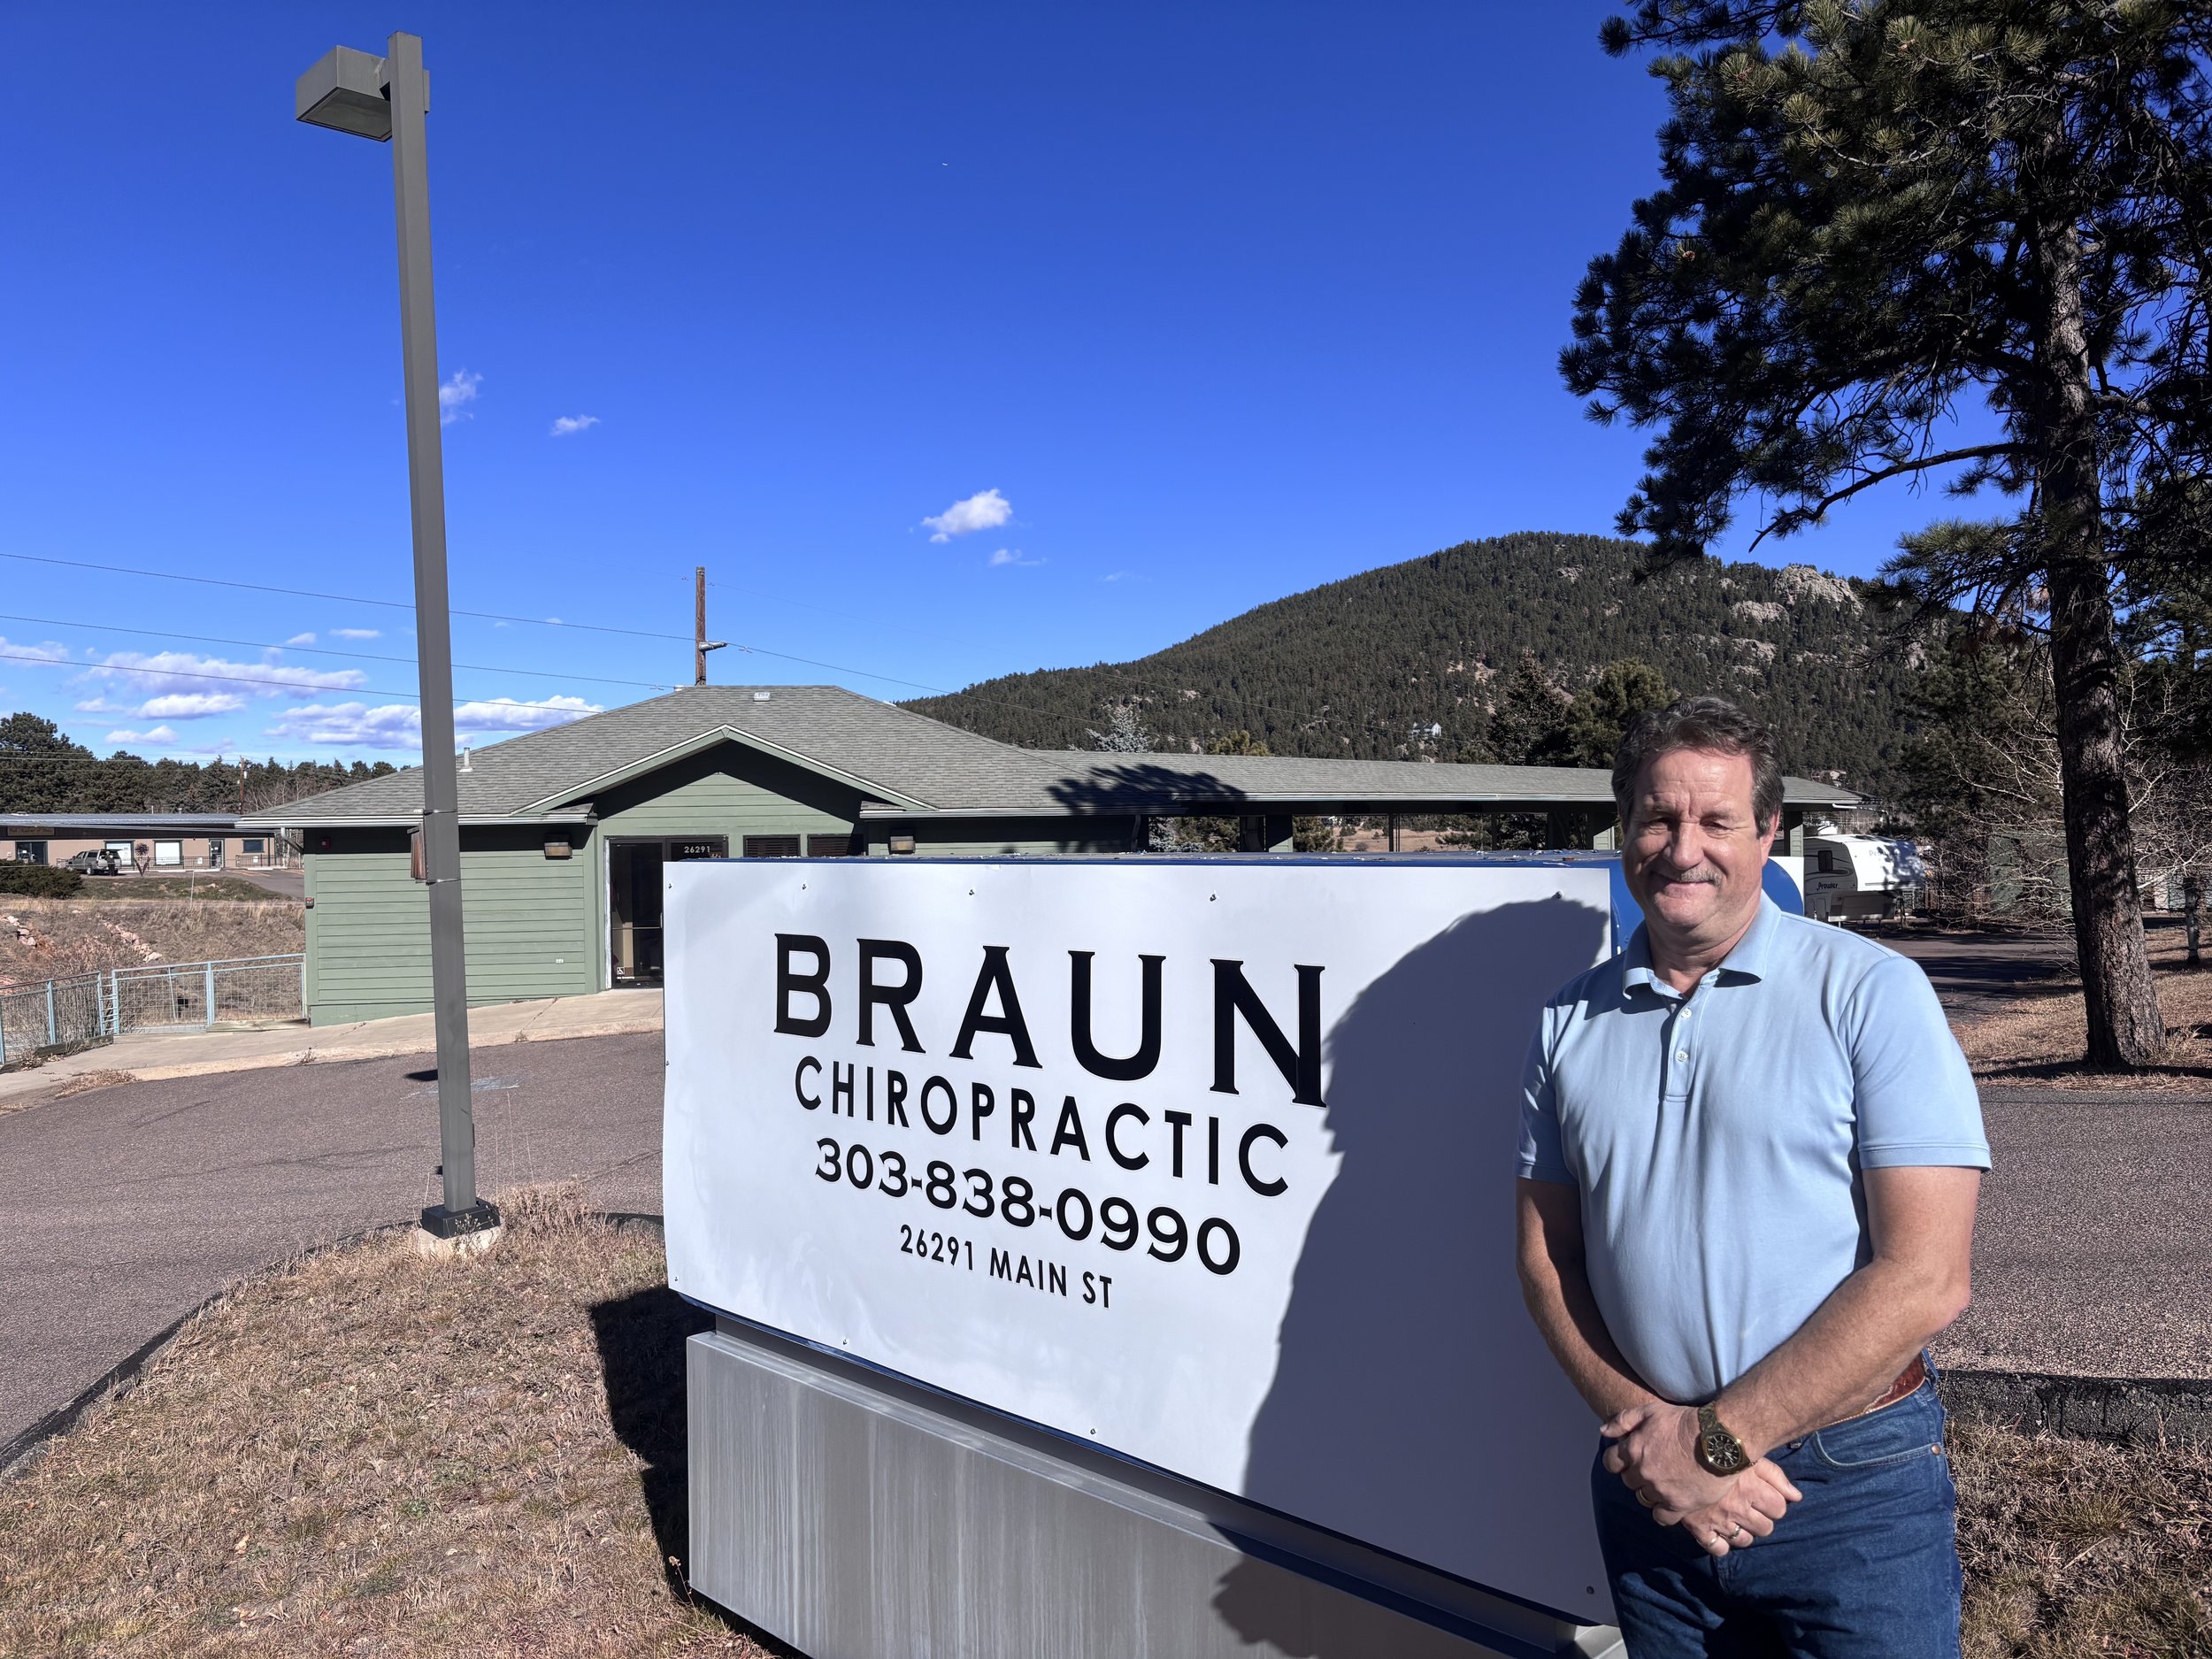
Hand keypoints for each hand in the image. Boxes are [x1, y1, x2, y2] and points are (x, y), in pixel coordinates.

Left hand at [1600, 1401, 1732, 1518]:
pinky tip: (1670, 1503)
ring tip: (1665, 1483)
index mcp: (1633, 1449)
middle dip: (1637, 1474)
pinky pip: (1661, 1517)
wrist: (1718, 1439)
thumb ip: (1623, 1420)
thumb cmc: (1684, 1421)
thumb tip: (1603, 1431)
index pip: (1610, 1463)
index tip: (1629, 1459)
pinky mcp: (1678, 1505)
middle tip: (1653, 1468)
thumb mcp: (1650, 1410)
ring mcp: (1660, 1490)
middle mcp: (1643, 1472)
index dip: (1618, 1461)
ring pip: (1644, 1498)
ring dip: (1650, 1491)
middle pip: (1629, 1481)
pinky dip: (1663, 1512)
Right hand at [1674, 1460, 1802, 1556]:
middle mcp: (1737, 1508)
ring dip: (1744, 1532)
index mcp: (1751, 1489)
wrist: (1682, 1450)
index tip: (1765, 1496)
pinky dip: (1722, 1544)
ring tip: (1736, 1518)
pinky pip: (1719, 1549)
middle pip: (1765, 1528)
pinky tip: (1721, 1532)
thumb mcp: (1751, 1457)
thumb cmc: (1720, 1451)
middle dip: (1762, 1519)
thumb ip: (1776, 1477)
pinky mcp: (1699, 1528)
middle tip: (1750, 1507)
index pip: (1779, 1509)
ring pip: (1745, 1541)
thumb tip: (1797, 1497)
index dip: (1774, 1503)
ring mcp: (1718, 1520)